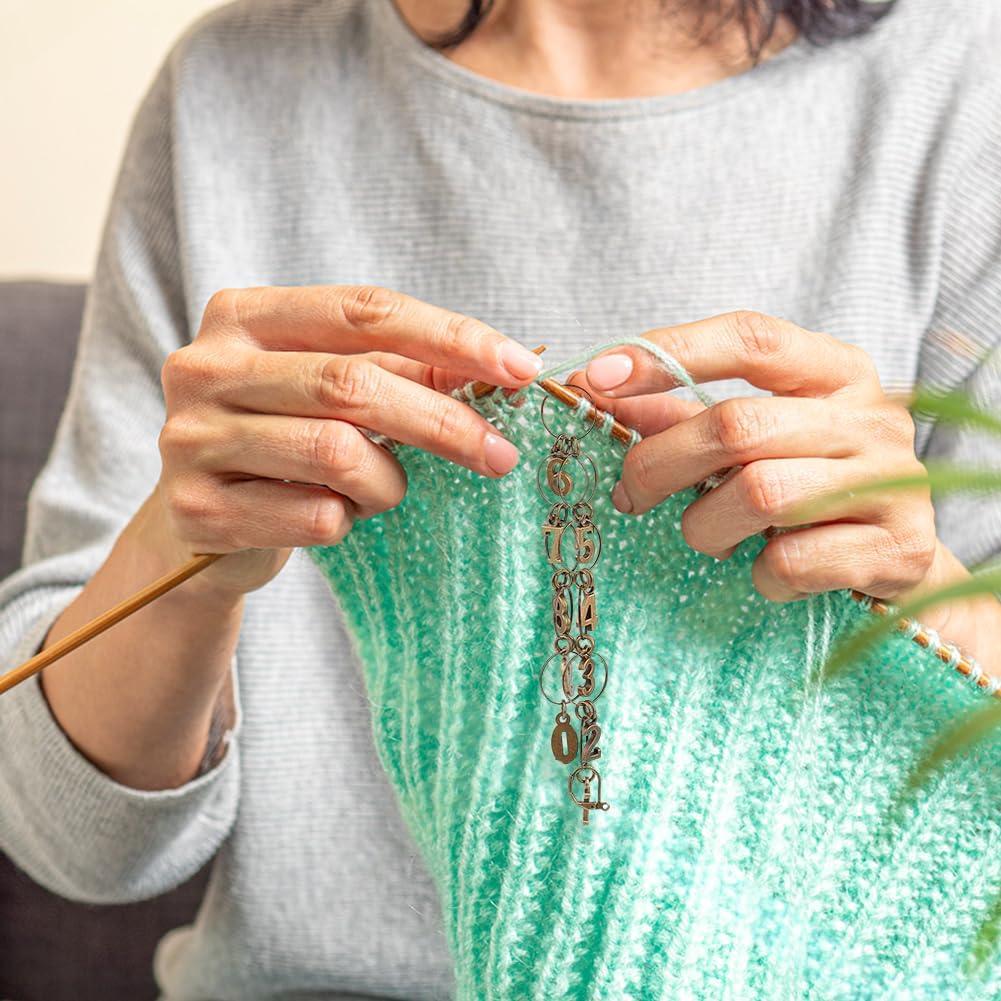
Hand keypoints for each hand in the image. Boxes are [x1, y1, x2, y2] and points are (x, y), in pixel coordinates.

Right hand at [154, 285, 542, 595]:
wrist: (198, 525)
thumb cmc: (284, 442)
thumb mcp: (336, 392)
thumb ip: (405, 370)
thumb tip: (503, 365)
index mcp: (242, 315)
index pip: (363, 309)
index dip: (451, 335)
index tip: (521, 367)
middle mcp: (204, 367)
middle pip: (352, 384)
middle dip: (444, 422)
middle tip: (502, 455)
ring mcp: (191, 439)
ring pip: (336, 454)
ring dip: (387, 483)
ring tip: (384, 491)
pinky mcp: (196, 510)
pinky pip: (313, 517)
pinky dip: (345, 522)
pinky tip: (331, 517)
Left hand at [568, 310, 938, 603]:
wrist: (898, 559)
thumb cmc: (806, 483)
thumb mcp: (753, 438)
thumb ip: (680, 413)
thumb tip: (592, 388)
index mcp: (835, 371)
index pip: (749, 339)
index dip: (667, 354)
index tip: (596, 377)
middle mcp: (871, 416)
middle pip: (737, 425)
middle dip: (660, 464)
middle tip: (629, 494)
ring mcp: (893, 482)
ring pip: (759, 495)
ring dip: (706, 526)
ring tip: (708, 536)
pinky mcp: (899, 548)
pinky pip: (792, 561)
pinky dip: (758, 574)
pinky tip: (763, 569)